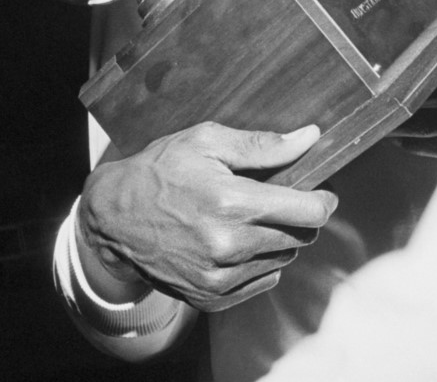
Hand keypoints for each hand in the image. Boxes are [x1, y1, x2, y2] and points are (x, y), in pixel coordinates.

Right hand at [77, 121, 337, 311]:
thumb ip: (262, 145)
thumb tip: (309, 137)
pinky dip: (259, 261)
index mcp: (230, 203)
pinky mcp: (211, 298)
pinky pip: (262, 281)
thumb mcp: (206, 141)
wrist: (114, 216)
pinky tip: (234, 240)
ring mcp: (219, 278)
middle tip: (276, 197)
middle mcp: (228, 247)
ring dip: (277, 238)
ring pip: (283, 259)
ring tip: (247, 216)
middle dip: (296, 215)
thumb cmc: (160, 170)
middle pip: (299, 237)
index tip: (322, 191)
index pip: (307, 213)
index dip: (323, 199)